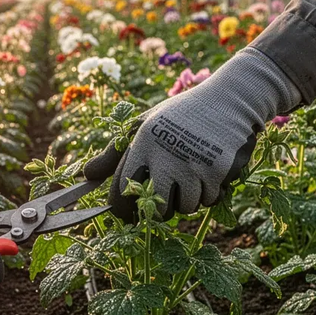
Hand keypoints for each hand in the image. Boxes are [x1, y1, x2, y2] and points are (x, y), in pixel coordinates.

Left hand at [83, 49, 300, 220]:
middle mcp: (165, 157)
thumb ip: (114, 153)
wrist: (229, 99)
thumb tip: (86, 176)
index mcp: (143, 144)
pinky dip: (209, 193)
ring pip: (185, 208)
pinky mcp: (218, 171)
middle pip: (156, 210)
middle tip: (166, 199)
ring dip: (188, 200)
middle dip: (160, 211)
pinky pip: (209, 200)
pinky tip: (209, 172)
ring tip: (191, 176)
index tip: (127, 215)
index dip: (123, 211)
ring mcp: (193, 165)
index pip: (122, 192)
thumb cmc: (181, 114)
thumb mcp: (144, 125)